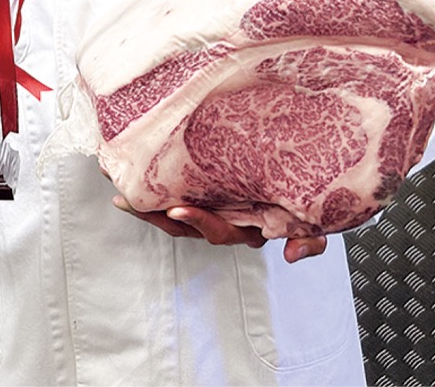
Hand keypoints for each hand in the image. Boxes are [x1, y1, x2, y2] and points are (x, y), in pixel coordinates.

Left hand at [112, 194, 326, 262]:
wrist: (308, 186)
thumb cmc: (306, 205)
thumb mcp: (315, 224)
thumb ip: (310, 239)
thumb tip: (296, 254)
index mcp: (248, 228)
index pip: (218, 229)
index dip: (197, 221)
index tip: (177, 208)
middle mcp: (226, 221)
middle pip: (184, 224)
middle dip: (155, 214)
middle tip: (130, 200)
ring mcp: (214, 208)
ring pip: (173, 211)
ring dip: (146, 204)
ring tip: (119, 191)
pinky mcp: (207, 191)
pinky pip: (175, 194)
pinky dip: (152, 191)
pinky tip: (129, 180)